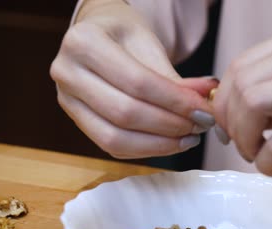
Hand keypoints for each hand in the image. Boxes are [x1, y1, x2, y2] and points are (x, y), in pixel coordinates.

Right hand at [50, 0, 216, 157]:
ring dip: (159, 144)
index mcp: (84, 42)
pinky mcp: (77, 120)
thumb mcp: (150, 46)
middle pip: (124, 113)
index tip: (204, 111)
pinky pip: (112, 146)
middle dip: (170, 125)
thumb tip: (204, 103)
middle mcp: (66, 72)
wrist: (100, 36)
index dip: (175, 102)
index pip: (137, 82)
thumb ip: (174, 79)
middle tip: (200, 125)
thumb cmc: (125, 36)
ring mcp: (66, 100)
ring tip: (189, 137)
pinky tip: (171, 142)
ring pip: (114, 138)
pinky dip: (146, 149)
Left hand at [213, 23, 271, 174]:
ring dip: (244, 136)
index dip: (225, 97)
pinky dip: (267, 159)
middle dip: (229, 119)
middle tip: (238, 142)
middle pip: (244, 81)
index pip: (244, 62)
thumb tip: (232, 109)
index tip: (227, 121)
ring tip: (255, 153)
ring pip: (255, 102)